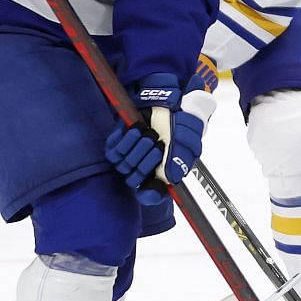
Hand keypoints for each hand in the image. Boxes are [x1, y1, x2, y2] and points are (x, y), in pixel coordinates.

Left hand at [104, 73, 214, 211]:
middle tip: (157, 143)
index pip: (149, 195)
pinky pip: (114, 151)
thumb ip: (178, 165)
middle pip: (134, 178)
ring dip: (137, 147)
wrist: (169, 104)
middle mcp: (143, 169)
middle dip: (146, 160)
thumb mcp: (186, 146)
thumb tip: (167, 184)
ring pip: (123, 164)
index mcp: (159, 175)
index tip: (154, 182)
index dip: (150, 193)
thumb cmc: (180, 127)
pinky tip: (136, 129)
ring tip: (149, 133)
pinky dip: (125, 139)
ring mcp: (129, 157)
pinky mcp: (118, 144)